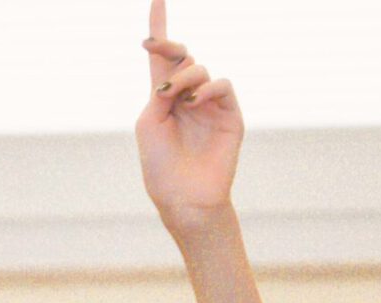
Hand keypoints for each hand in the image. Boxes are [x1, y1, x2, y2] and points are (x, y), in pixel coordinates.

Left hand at [136, 0, 241, 238]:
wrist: (184, 198)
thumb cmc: (160, 167)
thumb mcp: (149, 124)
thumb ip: (160, 92)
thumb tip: (181, 74)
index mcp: (164, 98)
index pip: (162, 58)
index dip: (159, 27)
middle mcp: (188, 96)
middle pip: (182, 56)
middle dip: (166, 46)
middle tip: (152, 47)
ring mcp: (210, 105)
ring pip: (200, 69)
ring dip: (185, 77)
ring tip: (177, 98)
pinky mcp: (230, 115)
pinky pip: (222, 85)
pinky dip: (207, 89)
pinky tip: (194, 103)